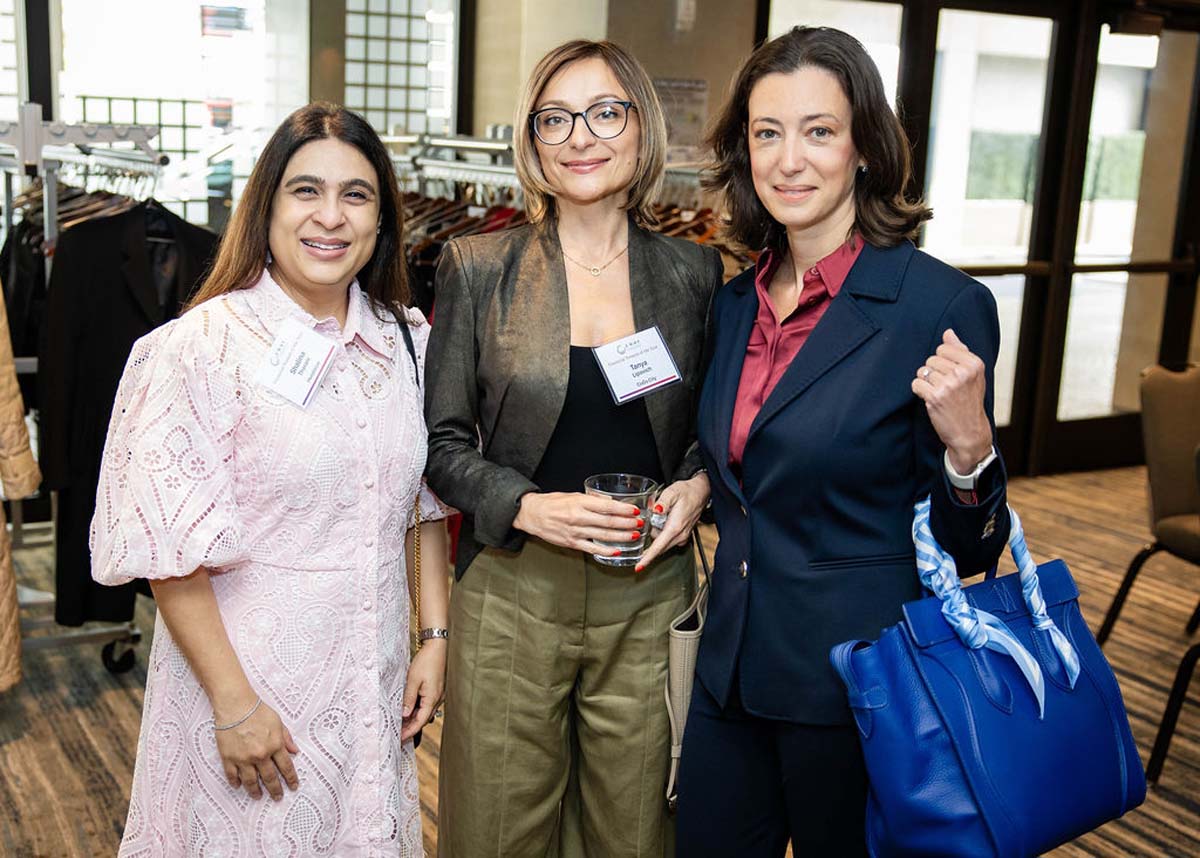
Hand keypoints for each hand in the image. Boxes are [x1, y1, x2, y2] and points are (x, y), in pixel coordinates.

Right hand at [213, 695, 299, 800]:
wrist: (236, 706)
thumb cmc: (258, 711)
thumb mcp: (278, 722)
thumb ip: (286, 738)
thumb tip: (295, 751)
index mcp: (275, 745)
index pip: (286, 767)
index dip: (291, 779)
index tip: (293, 786)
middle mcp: (261, 755)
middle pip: (270, 778)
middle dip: (275, 789)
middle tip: (277, 797)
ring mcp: (243, 758)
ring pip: (251, 781)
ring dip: (255, 791)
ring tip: (258, 796)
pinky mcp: (228, 758)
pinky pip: (232, 775)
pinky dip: (235, 782)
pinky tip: (238, 786)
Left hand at [401, 639, 446, 740]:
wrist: (438, 646)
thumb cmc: (426, 661)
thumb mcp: (413, 680)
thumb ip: (409, 698)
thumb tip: (405, 714)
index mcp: (432, 698)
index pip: (420, 721)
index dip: (409, 731)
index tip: (399, 739)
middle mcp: (437, 699)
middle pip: (423, 719)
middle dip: (411, 728)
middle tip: (398, 735)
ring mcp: (438, 694)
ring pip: (425, 712)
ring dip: (414, 718)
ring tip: (401, 723)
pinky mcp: (437, 689)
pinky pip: (427, 704)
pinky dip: (418, 709)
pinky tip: (409, 709)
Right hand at [513, 491, 642, 555]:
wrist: (532, 514)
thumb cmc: (552, 503)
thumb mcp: (572, 495)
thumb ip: (591, 499)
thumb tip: (610, 501)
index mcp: (579, 503)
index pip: (606, 506)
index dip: (623, 509)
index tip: (635, 510)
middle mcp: (578, 517)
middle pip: (608, 522)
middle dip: (627, 523)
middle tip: (640, 523)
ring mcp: (575, 531)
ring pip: (603, 535)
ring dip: (621, 536)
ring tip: (634, 536)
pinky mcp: (572, 543)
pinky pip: (592, 548)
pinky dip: (606, 551)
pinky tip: (617, 551)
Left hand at [636, 472, 709, 571]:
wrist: (701, 492)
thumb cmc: (687, 492)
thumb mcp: (672, 492)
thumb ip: (662, 502)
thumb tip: (656, 510)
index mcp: (675, 526)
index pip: (658, 546)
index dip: (647, 558)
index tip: (639, 567)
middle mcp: (680, 535)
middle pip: (658, 546)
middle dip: (651, 534)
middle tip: (655, 516)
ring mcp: (682, 537)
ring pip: (662, 543)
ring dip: (657, 532)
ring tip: (662, 515)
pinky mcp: (683, 536)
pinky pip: (667, 541)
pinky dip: (662, 534)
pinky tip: (665, 521)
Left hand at [912, 329, 992, 471]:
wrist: (969, 432)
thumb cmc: (969, 401)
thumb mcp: (972, 375)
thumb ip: (960, 351)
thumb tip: (948, 332)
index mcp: (974, 364)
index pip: (943, 348)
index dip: (942, 361)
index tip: (951, 375)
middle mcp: (962, 372)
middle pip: (931, 359)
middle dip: (933, 372)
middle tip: (944, 387)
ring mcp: (948, 385)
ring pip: (922, 371)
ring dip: (926, 382)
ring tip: (938, 393)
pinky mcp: (935, 397)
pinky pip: (916, 384)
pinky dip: (919, 391)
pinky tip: (930, 399)